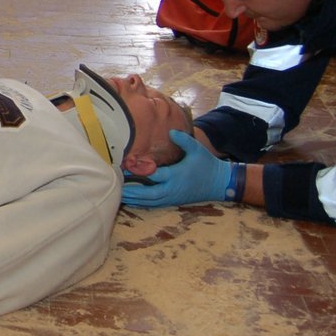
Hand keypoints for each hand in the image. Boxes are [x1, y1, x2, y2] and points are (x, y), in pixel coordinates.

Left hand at [121, 130, 237, 208]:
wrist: (220, 183)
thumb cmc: (207, 164)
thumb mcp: (197, 149)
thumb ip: (183, 140)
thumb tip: (171, 131)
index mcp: (176, 175)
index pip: (153, 175)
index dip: (138, 172)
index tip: (124, 168)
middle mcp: (172, 189)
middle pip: (148, 193)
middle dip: (132, 191)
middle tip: (116, 187)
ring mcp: (172, 197)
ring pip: (150, 201)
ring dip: (134, 199)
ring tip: (119, 195)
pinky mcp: (173, 201)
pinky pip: (155, 204)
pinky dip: (142, 203)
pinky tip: (132, 200)